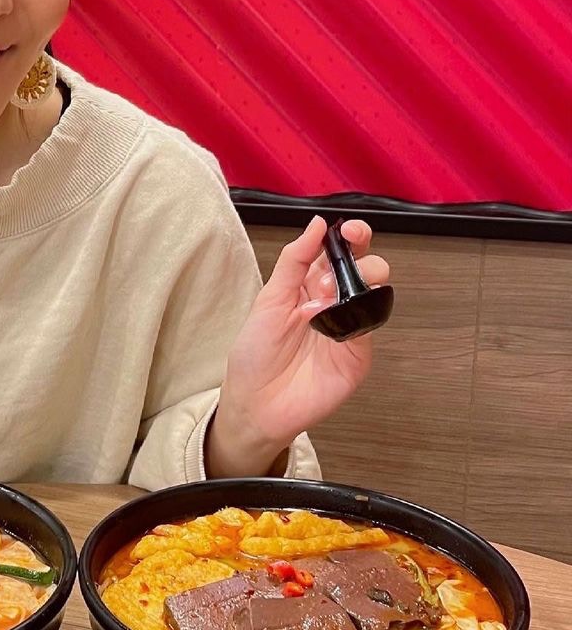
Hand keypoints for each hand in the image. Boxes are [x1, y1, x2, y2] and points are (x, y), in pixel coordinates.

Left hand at [208, 218, 389, 475]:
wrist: (256, 404)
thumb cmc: (255, 354)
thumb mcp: (269, 300)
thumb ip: (294, 261)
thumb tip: (317, 225)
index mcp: (309, 285)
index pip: (338, 253)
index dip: (350, 237)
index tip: (349, 230)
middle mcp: (333, 303)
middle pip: (364, 268)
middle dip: (363, 254)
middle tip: (350, 250)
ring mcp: (348, 327)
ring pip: (373, 293)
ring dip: (364, 280)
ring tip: (334, 291)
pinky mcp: (358, 354)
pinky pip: (370, 325)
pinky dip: (362, 313)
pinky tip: (342, 313)